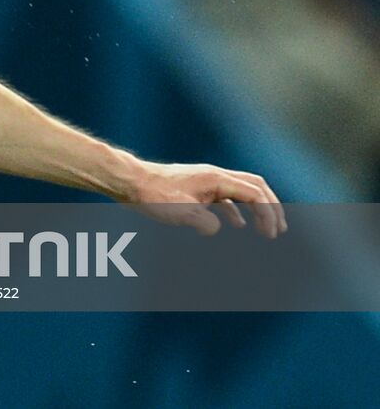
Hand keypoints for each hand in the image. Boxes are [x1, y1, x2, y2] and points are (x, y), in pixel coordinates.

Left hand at [127, 161, 286, 238]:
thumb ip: (204, 222)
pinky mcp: (196, 188)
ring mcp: (205, 180)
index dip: (268, 214)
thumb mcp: (179, 211)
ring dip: (256, 208)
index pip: (255, 193)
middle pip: (255, 186)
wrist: (130, 182)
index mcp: (216, 178)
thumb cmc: (152, 195)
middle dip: (271, 207)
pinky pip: (225, 197)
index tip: (270, 235)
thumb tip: (219, 228)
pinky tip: (236, 226)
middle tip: (280, 229)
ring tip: (265, 229)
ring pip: (241, 190)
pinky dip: (236, 210)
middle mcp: (214, 175)